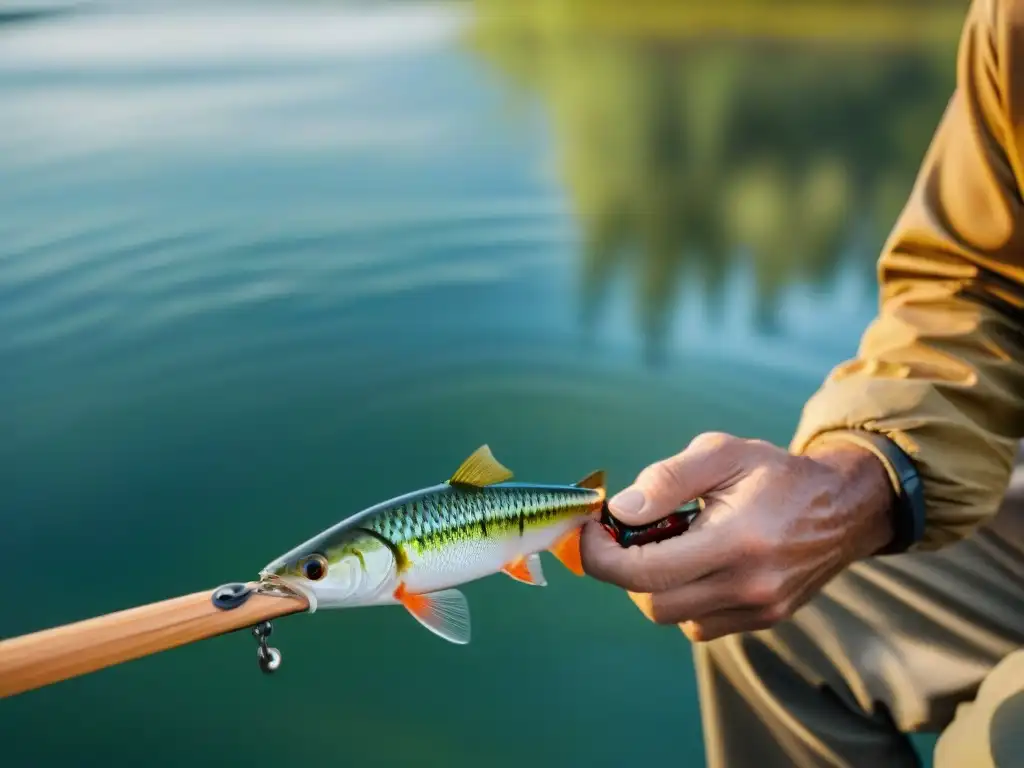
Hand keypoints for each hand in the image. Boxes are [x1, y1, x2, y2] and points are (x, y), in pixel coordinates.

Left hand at [580, 432, 894, 640]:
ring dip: (655, 583)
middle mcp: (748, 587)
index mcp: (736, 542)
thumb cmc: (776, 473)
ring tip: (673, 540)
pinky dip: (683, 595)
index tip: (590, 530)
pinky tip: (698, 560)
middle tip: (626, 532)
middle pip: (652, 603)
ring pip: (673, 616)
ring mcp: (758, 610)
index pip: (645, 573)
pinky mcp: (763, 620)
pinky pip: (700, 622)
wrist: (844, 507)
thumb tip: (618, 511)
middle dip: (625, 569)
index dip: (602, 556)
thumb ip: (666, 480)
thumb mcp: (722, 454)